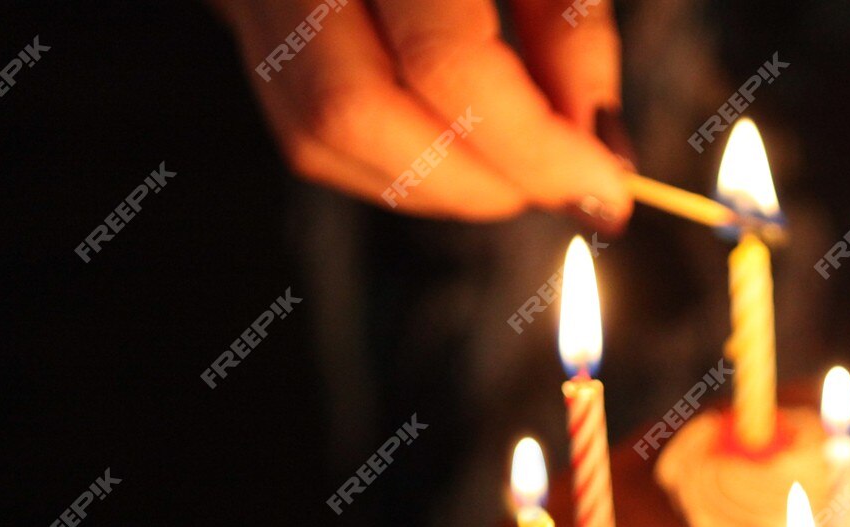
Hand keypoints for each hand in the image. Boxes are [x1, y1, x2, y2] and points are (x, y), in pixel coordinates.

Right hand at [213, 0, 630, 222]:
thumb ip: (569, 23)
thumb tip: (597, 144)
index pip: (444, 64)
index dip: (534, 146)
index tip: (606, 184)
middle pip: (356, 115)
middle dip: (478, 181)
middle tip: (560, 184)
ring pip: (318, 137)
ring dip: (439, 184)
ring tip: (519, 167)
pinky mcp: (243, 18)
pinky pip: (304, 127)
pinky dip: (396, 164)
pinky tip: (462, 147)